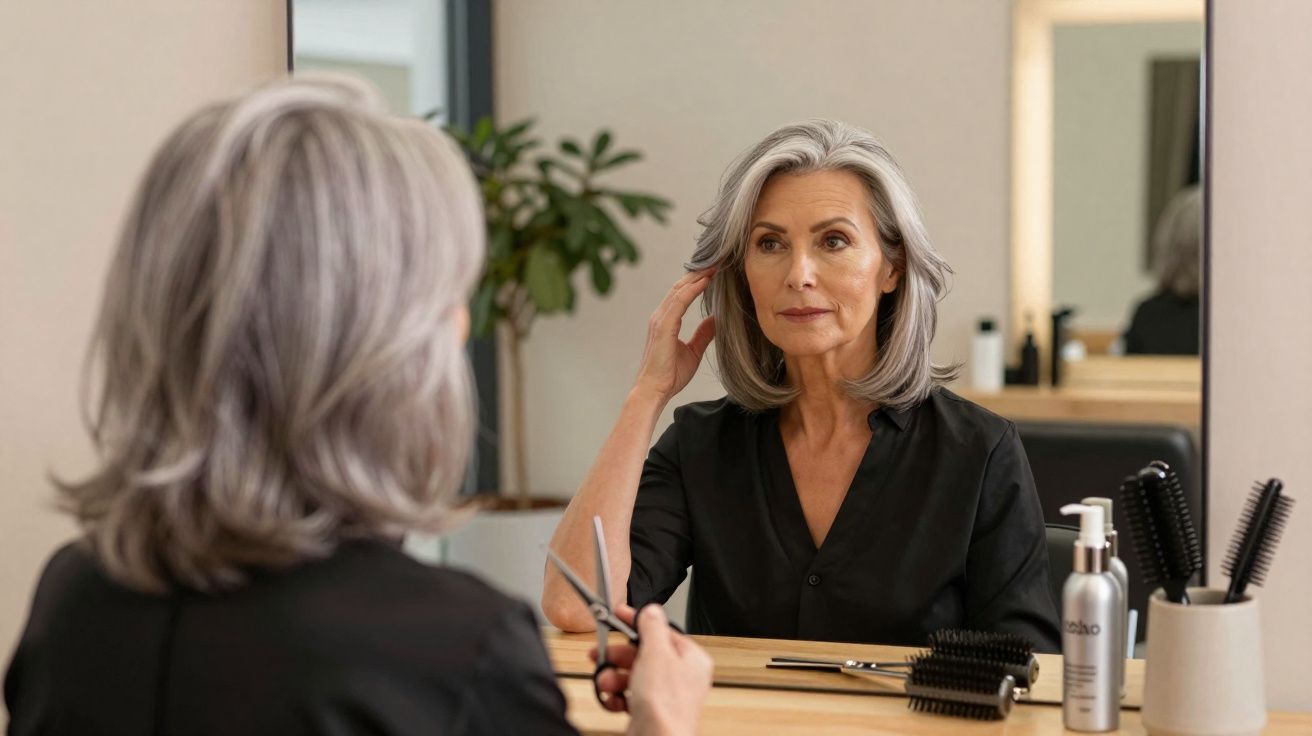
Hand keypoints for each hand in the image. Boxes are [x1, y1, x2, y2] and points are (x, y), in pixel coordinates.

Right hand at [590, 605, 712, 734]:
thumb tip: (651, 610)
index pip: (661, 631)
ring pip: (632, 675)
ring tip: (605, 683)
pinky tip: (612, 700)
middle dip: (617, 656)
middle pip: (642, 654)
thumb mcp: (656, 654)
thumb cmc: (665, 706)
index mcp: (690, 658)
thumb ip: (652, 627)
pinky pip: (628, 696)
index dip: (636, 622)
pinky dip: (616, 697)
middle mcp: (680, 677)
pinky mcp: (649, 712)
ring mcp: (664, 696)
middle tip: (600, 653)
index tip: (618, 613)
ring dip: (613, 677)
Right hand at [633, 269, 716, 404]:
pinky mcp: (663, 326)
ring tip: (715, 264)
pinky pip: (679, 302)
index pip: (682, 293)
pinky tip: (705, 281)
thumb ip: (702, 334)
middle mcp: (660, 316)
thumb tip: (716, 320)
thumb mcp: (693, 351)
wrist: (655, 391)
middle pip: (680, 286)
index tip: (715, 270)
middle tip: (718, 259)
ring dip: (698, 276)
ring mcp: (660, 320)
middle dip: (699, 272)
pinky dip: (692, 290)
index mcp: (666, 321)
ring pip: (679, 290)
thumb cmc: (669, 375)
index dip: (698, 280)